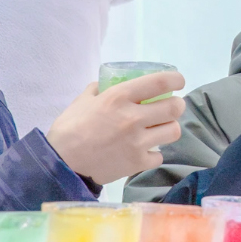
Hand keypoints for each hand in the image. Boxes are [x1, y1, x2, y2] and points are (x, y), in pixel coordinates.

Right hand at [46, 70, 185, 184]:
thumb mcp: (83, 100)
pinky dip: (154, 153)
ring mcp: (137, 142)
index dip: (175, 79)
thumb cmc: (69, 128)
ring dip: (169, 128)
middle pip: (174, 108)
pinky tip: (145, 150)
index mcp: (119, 97)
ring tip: (161, 128)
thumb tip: (107, 84)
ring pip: (173, 131)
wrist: (62, 162)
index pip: (159, 82)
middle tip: (172, 106)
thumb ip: (98, 89)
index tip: (178, 81)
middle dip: (177, 105)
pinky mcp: (137, 163)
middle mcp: (133, 117)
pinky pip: (159, 155)